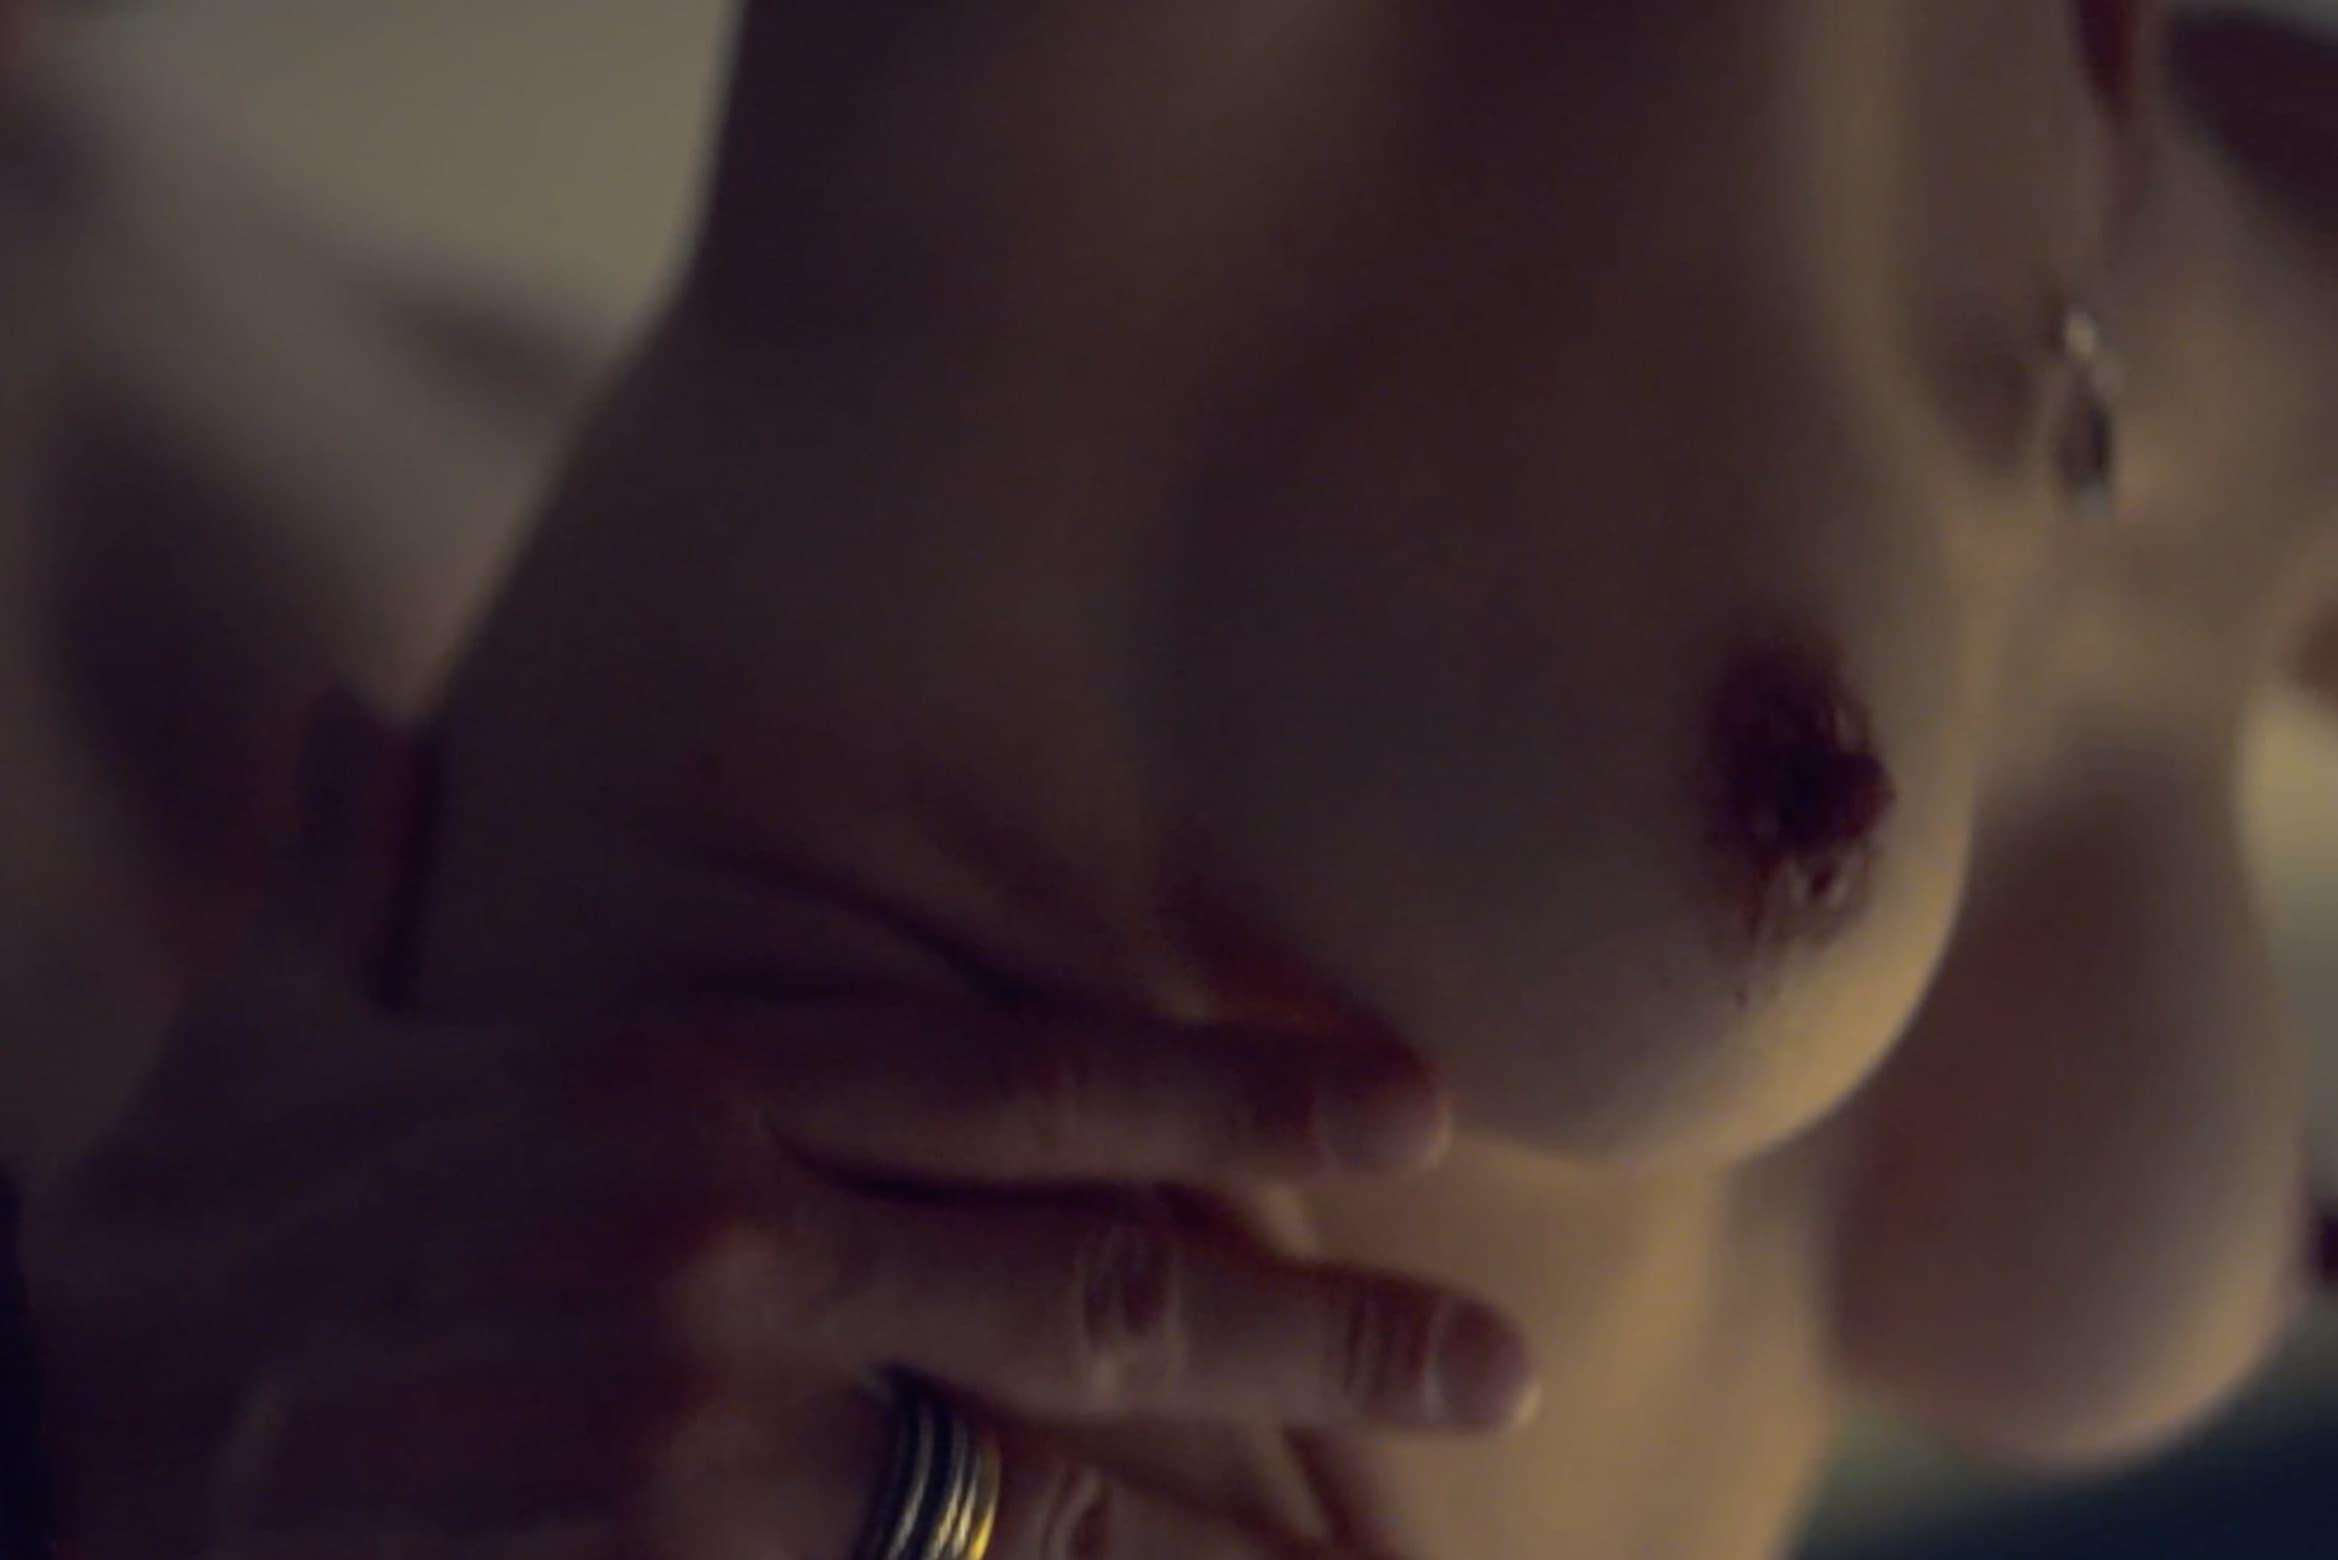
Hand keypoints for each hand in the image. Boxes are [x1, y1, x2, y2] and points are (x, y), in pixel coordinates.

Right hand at [23, 701, 1529, 1555]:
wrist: (60, 1429)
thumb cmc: (203, 1228)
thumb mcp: (284, 1024)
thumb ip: (361, 866)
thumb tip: (349, 714)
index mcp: (681, 1083)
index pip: (1026, 1078)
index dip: (1231, 1090)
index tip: (1404, 1107)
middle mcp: (726, 1241)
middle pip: (1093, 1287)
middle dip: (1321, 1327)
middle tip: (1502, 1351)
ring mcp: (704, 1426)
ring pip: (1050, 1478)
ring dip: (1249, 1525)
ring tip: (1417, 1559)